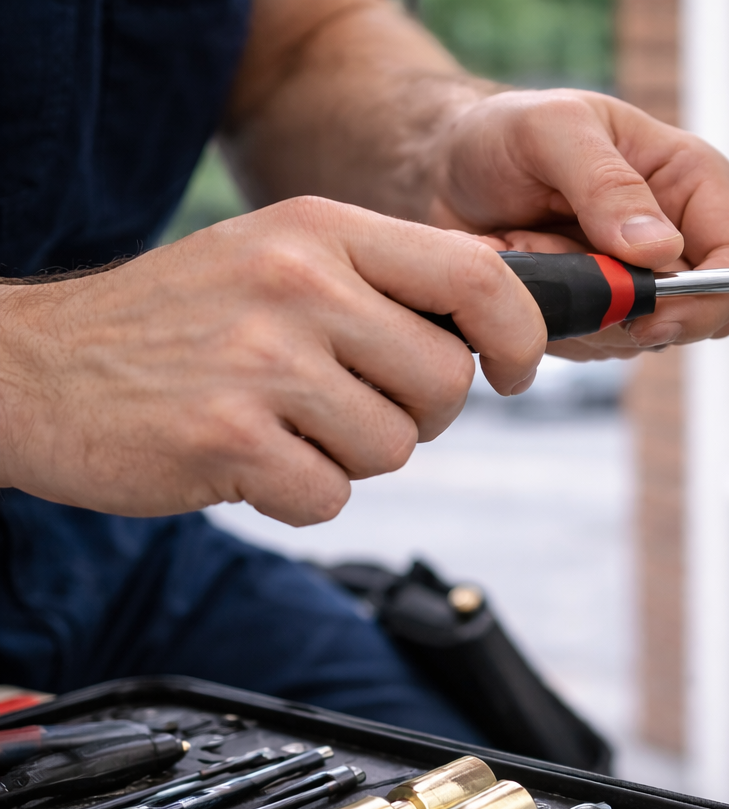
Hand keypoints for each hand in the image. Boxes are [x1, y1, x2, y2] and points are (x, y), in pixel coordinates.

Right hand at [0, 197, 543, 525]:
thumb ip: (384, 284)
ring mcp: (260, 360)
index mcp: (322, 231)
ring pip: (395, 448)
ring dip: (350, 457)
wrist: (34, 369)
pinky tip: (246, 460)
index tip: (512, 370)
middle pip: (446, 380)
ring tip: (282, 424)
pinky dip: (299, 494)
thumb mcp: (280, 260)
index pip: (478, 275)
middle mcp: (298, 283)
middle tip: (345, 404)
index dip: (519, 333)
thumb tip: (501, 332)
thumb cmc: (181, 324)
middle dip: (415, 412)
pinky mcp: (226, 439)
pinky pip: (331, 497)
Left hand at [426, 89, 728, 359]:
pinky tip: (530, 276)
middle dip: (627, 306)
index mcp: (691, 180)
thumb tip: (658, 249)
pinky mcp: (606, 314)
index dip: (709, 296)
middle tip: (564, 267)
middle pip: (701, 312)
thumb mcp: (550, 130)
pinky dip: (556, 322)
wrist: (446, 173)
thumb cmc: (502, 134)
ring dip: (579, 309)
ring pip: (643, 337)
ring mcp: (644, 281)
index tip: (650, 310)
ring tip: (533, 249)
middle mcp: (680, 234)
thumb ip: (606, 183)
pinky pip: (599, 346)